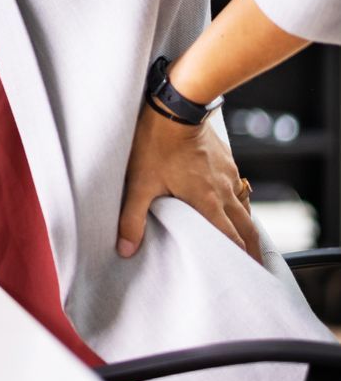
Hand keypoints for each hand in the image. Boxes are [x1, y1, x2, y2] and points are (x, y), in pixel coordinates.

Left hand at [119, 103, 260, 262]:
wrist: (176, 105)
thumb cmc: (156, 144)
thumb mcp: (139, 183)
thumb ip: (132, 218)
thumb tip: (125, 249)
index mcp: (208, 201)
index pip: (230, 239)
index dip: (238, 259)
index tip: (245, 275)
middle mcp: (225, 190)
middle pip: (246, 227)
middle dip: (252, 249)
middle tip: (255, 267)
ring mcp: (228, 173)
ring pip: (245, 206)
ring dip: (247, 226)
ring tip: (247, 241)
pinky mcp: (226, 159)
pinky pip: (239, 187)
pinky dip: (240, 202)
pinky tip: (232, 204)